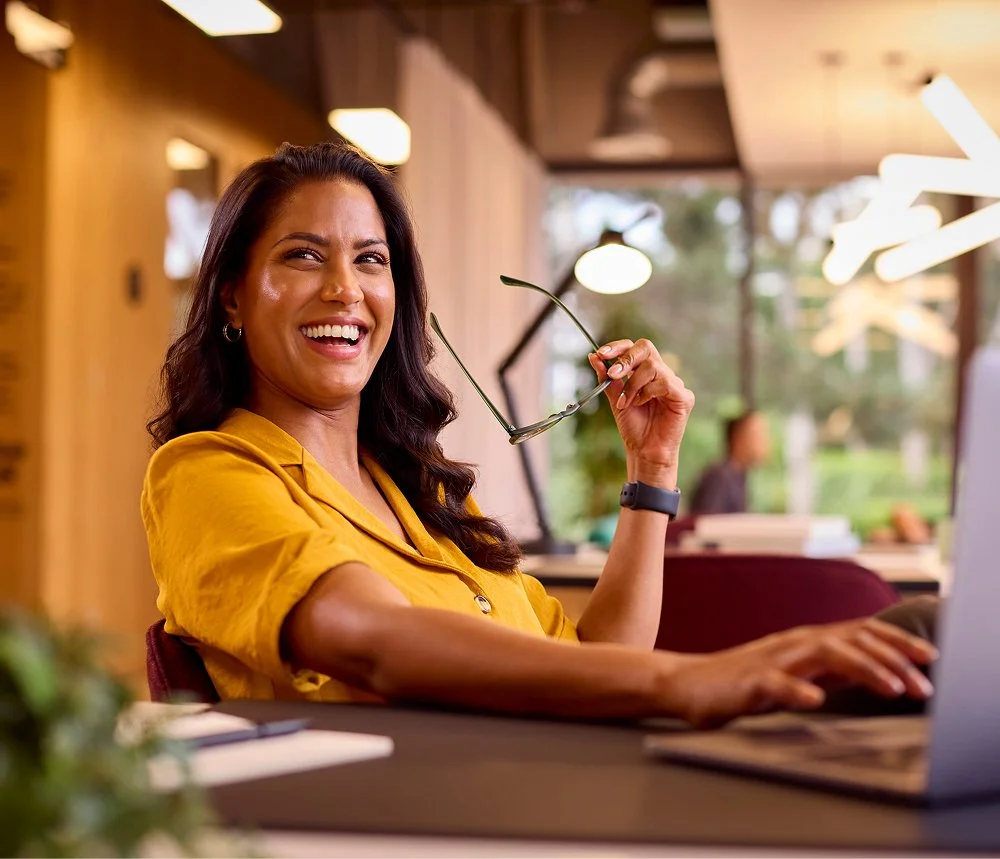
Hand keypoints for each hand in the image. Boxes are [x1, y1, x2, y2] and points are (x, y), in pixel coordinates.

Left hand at [587, 340, 693, 482]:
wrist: (643, 451)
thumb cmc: (633, 427)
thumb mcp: (615, 399)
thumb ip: (607, 378)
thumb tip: (594, 356)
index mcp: (645, 372)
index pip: (634, 347)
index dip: (617, 347)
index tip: (601, 354)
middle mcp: (661, 373)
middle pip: (646, 347)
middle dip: (625, 359)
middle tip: (613, 375)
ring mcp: (674, 384)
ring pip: (652, 366)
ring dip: (633, 384)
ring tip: (625, 402)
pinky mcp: (684, 396)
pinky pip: (664, 383)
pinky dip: (647, 392)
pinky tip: (641, 404)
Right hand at [657, 618, 936, 727]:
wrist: (686, 683)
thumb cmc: (742, 681)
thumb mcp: (795, 671)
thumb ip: (829, 665)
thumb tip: (876, 668)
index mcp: (806, 640)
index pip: (859, 631)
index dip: (896, 641)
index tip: (929, 657)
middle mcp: (793, 643)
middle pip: (850, 638)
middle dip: (892, 658)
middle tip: (923, 684)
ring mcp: (771, 660)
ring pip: (822, 653)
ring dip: (861, 668)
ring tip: (890, 687)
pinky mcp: (748, 682)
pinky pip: (775, 684)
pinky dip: (797, 690)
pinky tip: (815, 699)